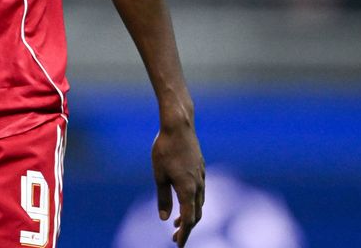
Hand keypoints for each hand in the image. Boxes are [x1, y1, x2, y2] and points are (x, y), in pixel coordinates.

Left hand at [152, 121, 204, 245]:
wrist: (179, 125)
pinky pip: (200, 192)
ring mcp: (201, 176)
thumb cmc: (165, 149)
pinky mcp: (200, 169)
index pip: (188, 219)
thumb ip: (163, 197)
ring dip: (189, 216)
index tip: (178, 245)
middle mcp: (198, 185)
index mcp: (188, 189)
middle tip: (174, 239)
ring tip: (176, 223)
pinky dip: (192, 202)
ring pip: (199, 203)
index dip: (184, 234)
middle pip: (196, 214)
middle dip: (186, 229)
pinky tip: (184, 200)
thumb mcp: (159, 175)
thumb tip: (164, 218)